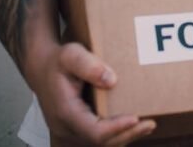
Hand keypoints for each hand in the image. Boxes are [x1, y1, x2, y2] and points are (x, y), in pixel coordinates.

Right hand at [31, 42, 155, 145]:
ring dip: (124, 137)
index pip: (93, 131)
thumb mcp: (71, 54)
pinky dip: (116, 136)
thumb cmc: (58, 61)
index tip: (136, 117)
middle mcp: (65, 128)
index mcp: (65, 111)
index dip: (116, 128)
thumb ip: (88, 65)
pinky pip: (97, 140)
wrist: (41, 69)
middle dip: (127, 134)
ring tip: (148, 125)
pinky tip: (134, 127)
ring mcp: (69, 132)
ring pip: (99, 145)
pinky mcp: (75, 131)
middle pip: (99, 142)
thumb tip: (111, 80)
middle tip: (150, 123)